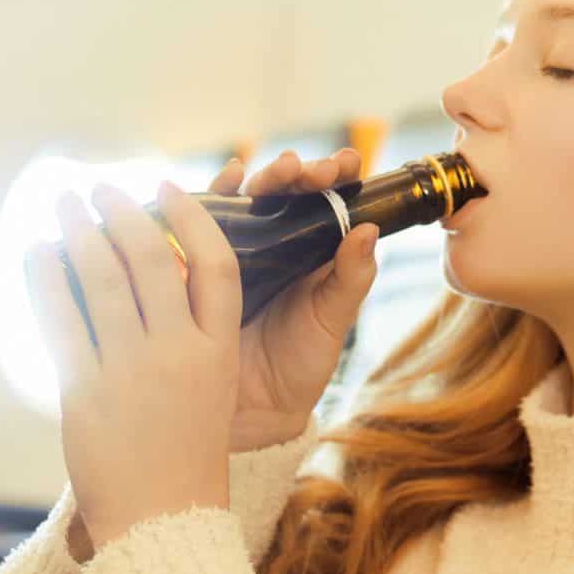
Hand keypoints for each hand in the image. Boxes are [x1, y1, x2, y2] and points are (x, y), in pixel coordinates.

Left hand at [24, 178, 242, 546]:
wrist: (162, 523)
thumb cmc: (184, 458)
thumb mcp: (211, 392)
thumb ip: (189, 338)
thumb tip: (149, 278)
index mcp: (219, 353)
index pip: (216, 264)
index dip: (194, 217)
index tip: (169, 185)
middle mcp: (180, 354)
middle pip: (152, 257)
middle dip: (121, 210)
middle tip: (98, 186)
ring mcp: (132, 370)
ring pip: (102, 275)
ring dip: (78, 228)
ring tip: (64, 202)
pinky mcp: (85, 390)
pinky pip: (60, 317)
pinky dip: (46, 275)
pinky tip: (36, 252)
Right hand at [205, 148, 379, 452]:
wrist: (253, 409)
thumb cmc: (300, 364)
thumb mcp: (332, 321)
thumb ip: (351, 278)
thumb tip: (370, 228)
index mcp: (316, 251)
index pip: (329, 200)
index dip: (336, 175)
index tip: (344, 164)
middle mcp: (279, 242)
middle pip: (288, 190)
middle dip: (300, 171)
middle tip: (310, 170)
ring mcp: (241, 249)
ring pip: (252, 197)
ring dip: (265, 175)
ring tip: (282, 169)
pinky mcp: (203, 261)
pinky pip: (206, 220)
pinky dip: (218, 190)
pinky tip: (229, 175)